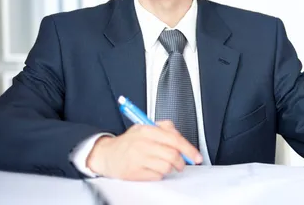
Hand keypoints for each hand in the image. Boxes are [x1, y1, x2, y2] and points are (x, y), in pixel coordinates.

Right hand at [86, 120, 202, 180]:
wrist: (106, 155)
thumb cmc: (129, 142)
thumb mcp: (145, 127)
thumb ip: (165, 128)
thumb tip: (182, 138)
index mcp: (147, 130)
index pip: (174, 139)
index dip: (189, 149)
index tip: (196, 156)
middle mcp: (142, 143)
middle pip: (172, 155)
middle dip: (182, 162)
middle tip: (182, 163)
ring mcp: (137, 159)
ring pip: (166, 167)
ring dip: (170, 168)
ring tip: (165, 165)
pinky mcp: (134, 173)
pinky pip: (157, 176)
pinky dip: (159, 174)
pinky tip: (153, 169)